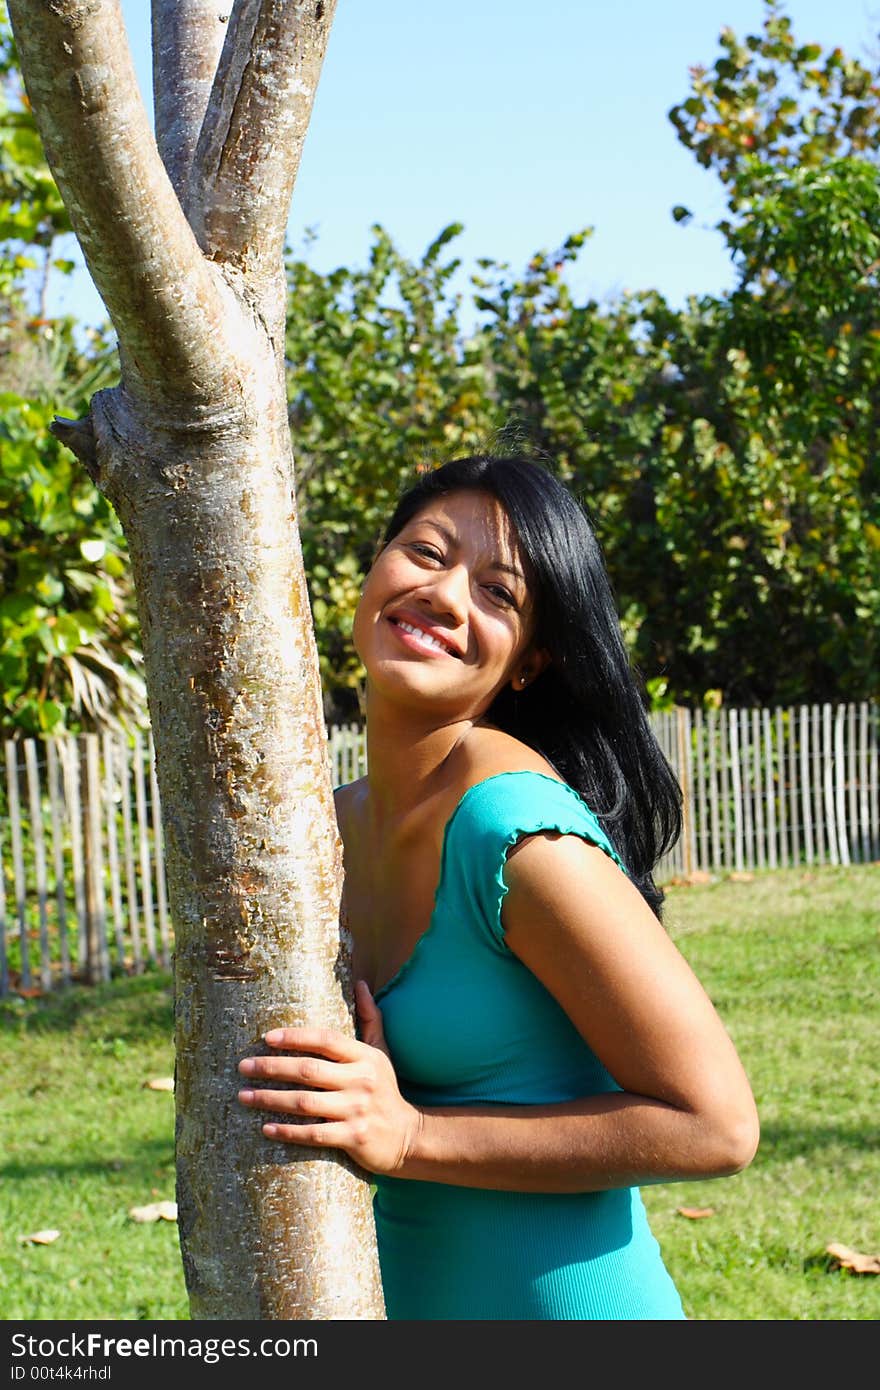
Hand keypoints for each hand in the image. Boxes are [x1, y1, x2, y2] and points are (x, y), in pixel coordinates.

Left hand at [237, 980, 422, 1175]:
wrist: (408, 1136)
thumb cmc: (386, 1090)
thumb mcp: (382, 1052)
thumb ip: (370, 1018)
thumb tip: (360, 983)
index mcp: (364, 1057)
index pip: (326, 1040)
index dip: (295, 1037)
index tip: (267, 1038)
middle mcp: (361, 1081)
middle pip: (308, 1070)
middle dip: (271, 1068)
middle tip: (243, 1067)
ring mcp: (356, 1110)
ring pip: (305, 1102)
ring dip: (270, 1099)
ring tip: (244, 1096)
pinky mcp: (353, 1138)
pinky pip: (313, 1133)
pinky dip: (287, 1131)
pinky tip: (265, 1128)